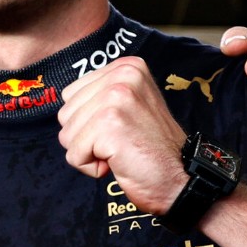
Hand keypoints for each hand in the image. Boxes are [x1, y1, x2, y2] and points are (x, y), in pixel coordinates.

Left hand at [57, 56, 188, 215]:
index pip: (71, 95)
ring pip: (66, 134)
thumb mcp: (129, 106)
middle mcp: (123, 76)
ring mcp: (116, 98)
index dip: (87, 122)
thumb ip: (99, 96)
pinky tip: (118, 162)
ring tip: (120, 151)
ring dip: (88, 153)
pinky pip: (74, 154)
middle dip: (85, 138)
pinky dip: (91, 167)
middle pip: (65, 114)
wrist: (180, 179)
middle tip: (120, 143)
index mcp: (127, 67)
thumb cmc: (151, 149)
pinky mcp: (109, 124)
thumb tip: (66, 101)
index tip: (119, 129)